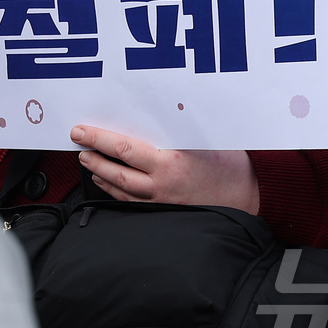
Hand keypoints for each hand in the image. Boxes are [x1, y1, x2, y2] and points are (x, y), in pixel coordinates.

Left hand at [70, 124, 259, 211]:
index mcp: (170, 162)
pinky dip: (115, 192)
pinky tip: (108, 183)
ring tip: (87, 162)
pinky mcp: (165, 212)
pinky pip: (132, 203)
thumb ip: (171, 130)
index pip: (124, 149)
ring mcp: (162, 202)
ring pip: (121, 190)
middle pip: (116, 172)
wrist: (249, 195)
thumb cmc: (229, 163)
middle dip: (93, 157)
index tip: (82, 131)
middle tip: (78, 144)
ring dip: (101, 174)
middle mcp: (162, 185)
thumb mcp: (199, 138)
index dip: (99, 140)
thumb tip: (145, 115)